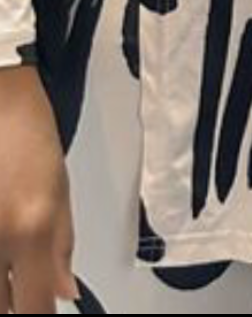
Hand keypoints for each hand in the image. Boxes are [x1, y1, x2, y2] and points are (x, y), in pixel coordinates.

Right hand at [0, 66, 74, 313]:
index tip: (43, 307)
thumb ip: (61, 248)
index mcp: (30, 230)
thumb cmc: (29, 137)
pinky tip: (0, 230)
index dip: (39, 314)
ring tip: (9, 253)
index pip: (34, 308)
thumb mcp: (59, 189)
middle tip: (21, 276)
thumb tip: (63, 293)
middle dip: (12, 302)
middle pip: (0, 308)